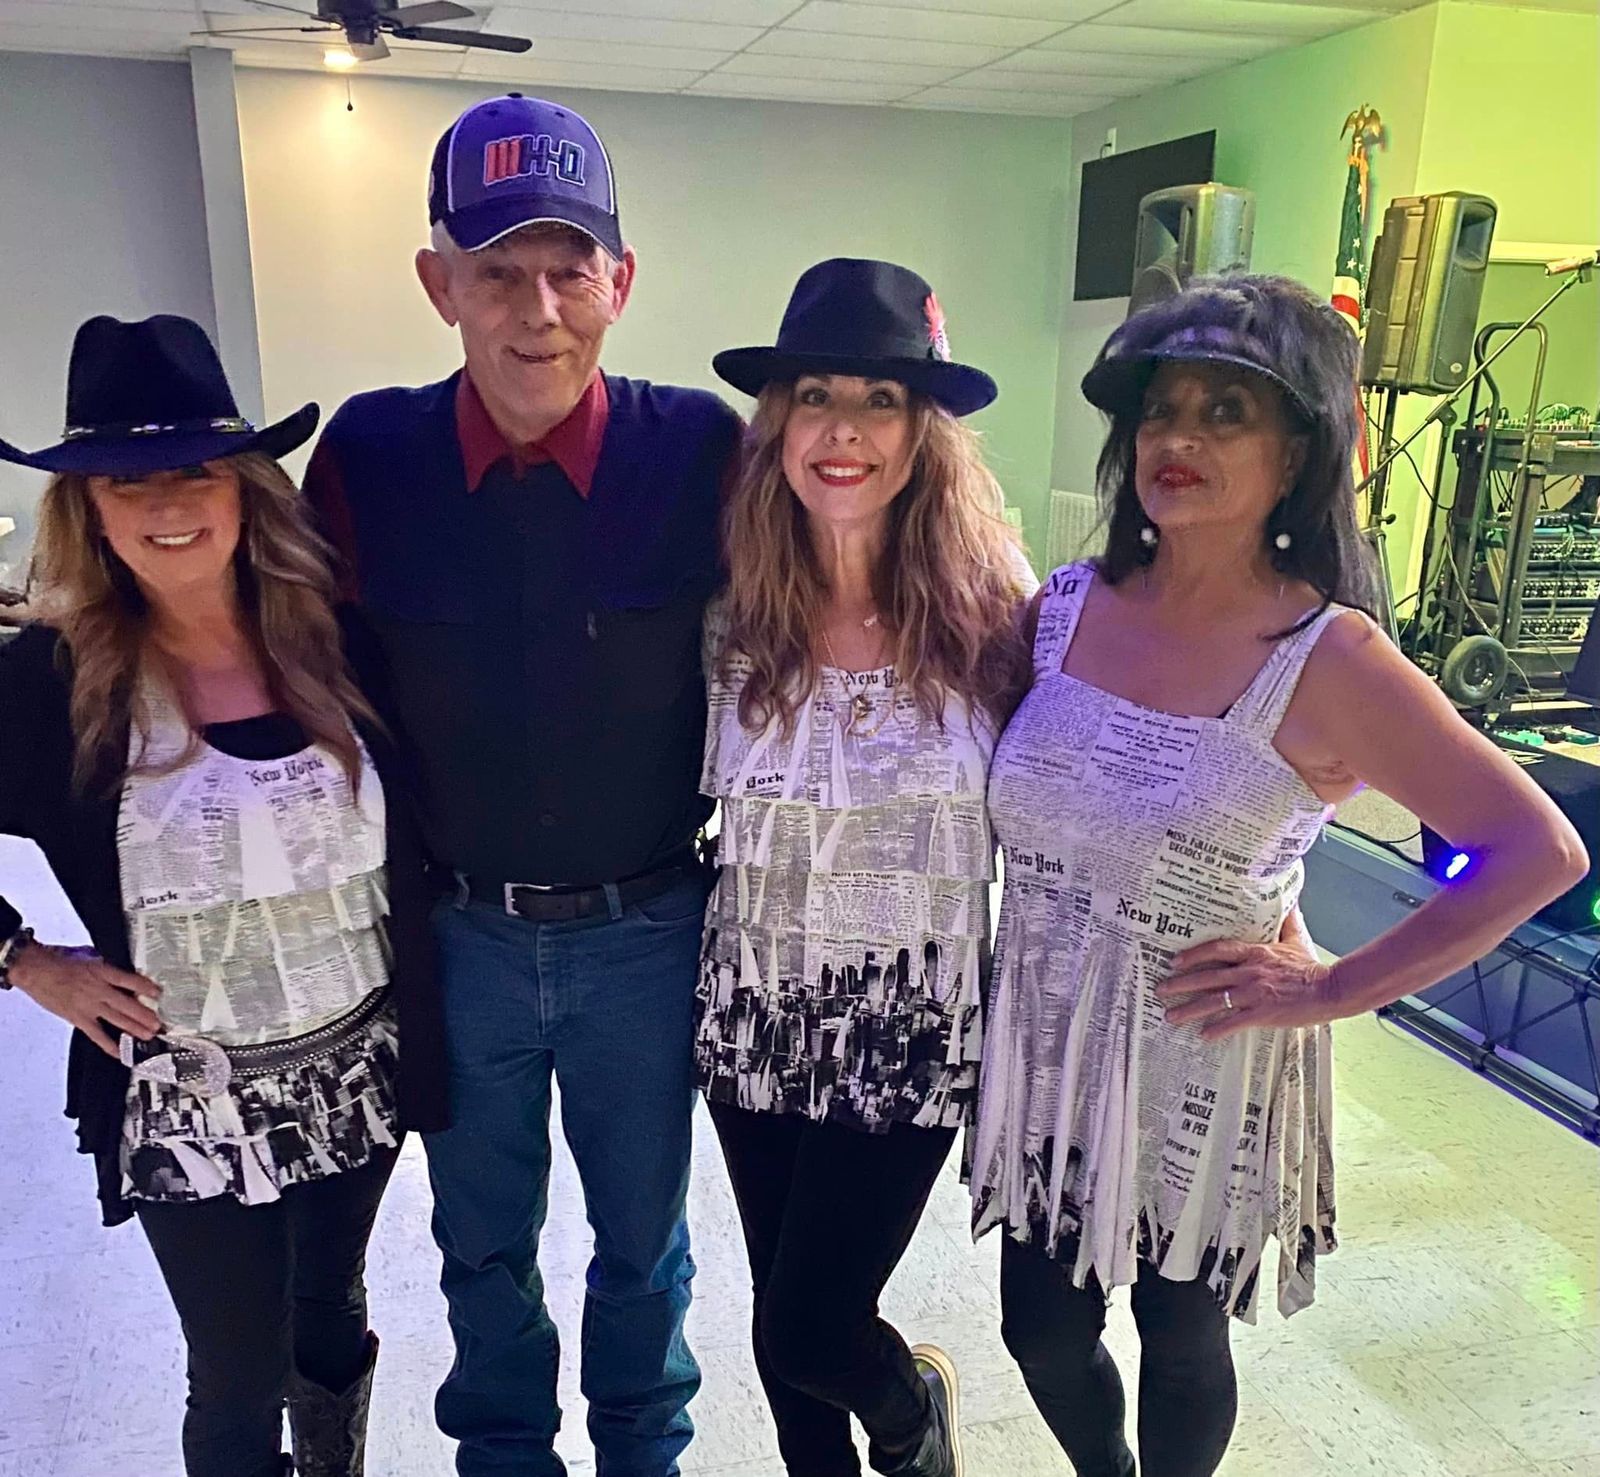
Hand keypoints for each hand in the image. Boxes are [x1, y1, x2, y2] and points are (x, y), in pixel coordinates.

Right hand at [8, 944, 162, 1058]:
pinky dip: (109, 1044)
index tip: (159, 993)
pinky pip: (96, 1034)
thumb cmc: (59, 960)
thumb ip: (106, 966)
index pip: (130, 981)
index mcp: (102, 972)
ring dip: (134, 1028)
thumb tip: (120, 972)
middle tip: (159, 1024)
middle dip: (145, 1015)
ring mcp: (88, 1006)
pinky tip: (120, 1052)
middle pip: (127, 1004)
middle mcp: (98, 990)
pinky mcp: (77, 1018)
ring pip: (117, 1020)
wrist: (35, 969)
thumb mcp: (89, 955)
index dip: (146, 988)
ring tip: (148, 1036)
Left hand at [1157, 936, 1339, 1039]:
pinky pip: (1233, 1022)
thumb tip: (1288, 900)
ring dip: (1189, 1009)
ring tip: (1170, 1016)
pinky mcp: (1262, 1014)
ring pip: (1213, 1001)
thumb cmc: (1312, 967)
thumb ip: (1287, 921)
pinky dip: (1217, 1029)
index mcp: (1255, 952)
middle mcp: (1249, 971)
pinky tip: (1203, 1035)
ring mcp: (1254, 993)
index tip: (1175, 961)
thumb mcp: (1296, 939)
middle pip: (1207, 976)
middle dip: (1180, 983)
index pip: (1217, 948)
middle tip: (1159, 989)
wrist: (1331, 990)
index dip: (1193, 954)